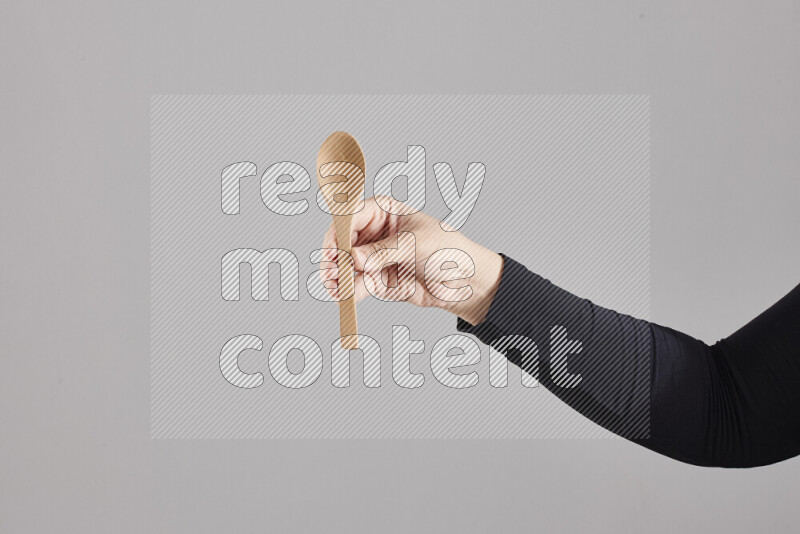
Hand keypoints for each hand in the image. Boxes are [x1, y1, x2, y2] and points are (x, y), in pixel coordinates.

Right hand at [321, 196, 503, 324]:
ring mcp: (374, 258)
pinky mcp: (377, 280)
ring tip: (333, 286)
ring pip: (345, 265)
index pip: (352, 215)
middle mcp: (374, 233)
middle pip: (343, 241)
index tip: (334, 247)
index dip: (339, 230)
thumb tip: (355, 258)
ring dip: (335, 276)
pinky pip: (356, 284)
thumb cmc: (448, 250)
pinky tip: (342, 295)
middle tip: (330, 270)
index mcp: (384, 211)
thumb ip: (383, 251)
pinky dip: (348, 291)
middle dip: (333, 255)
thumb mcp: (415, 244)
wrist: (465, 282)